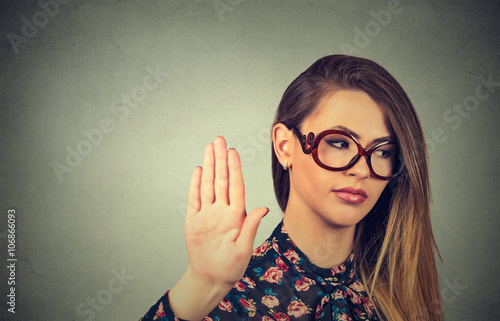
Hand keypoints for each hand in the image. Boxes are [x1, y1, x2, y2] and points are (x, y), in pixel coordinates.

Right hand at [184, 136, 268, 286]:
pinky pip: (194, 198)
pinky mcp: (194, 220)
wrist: (211, 277)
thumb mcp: (244, 248)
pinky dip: (195, 184)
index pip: (235, 186)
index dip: (234, 168)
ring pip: (208, 184)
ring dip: (209, 166)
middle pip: (221, 179)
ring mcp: (207, 214)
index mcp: (236, 215)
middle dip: (220, 159)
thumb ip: (251, 226)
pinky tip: (199, 170)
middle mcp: (222, 210)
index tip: (233, 152)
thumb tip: (263, 209)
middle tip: (219, 140)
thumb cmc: (231, 265)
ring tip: (209, 148)